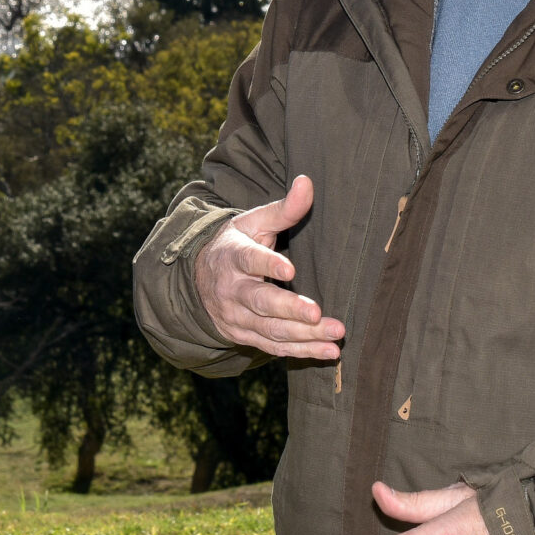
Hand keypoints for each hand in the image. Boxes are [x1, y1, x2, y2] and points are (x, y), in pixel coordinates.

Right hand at [192, 175, 343, 361]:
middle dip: (289, 310)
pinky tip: (328, 352)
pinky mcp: (244, 336)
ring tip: (335, 335)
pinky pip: (274, 347)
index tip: (290, 270)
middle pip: (260, 302)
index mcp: (233, 255)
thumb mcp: (254, 222)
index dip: (268, 265)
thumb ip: (283, 208)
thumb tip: (306, 182)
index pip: (249, 259)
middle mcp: (231, 289)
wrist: (200, 279)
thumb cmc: (237, 244)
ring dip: (304, 336)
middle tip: (316, 314)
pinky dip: (302, 352)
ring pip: (271, 329)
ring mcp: (236, 317)